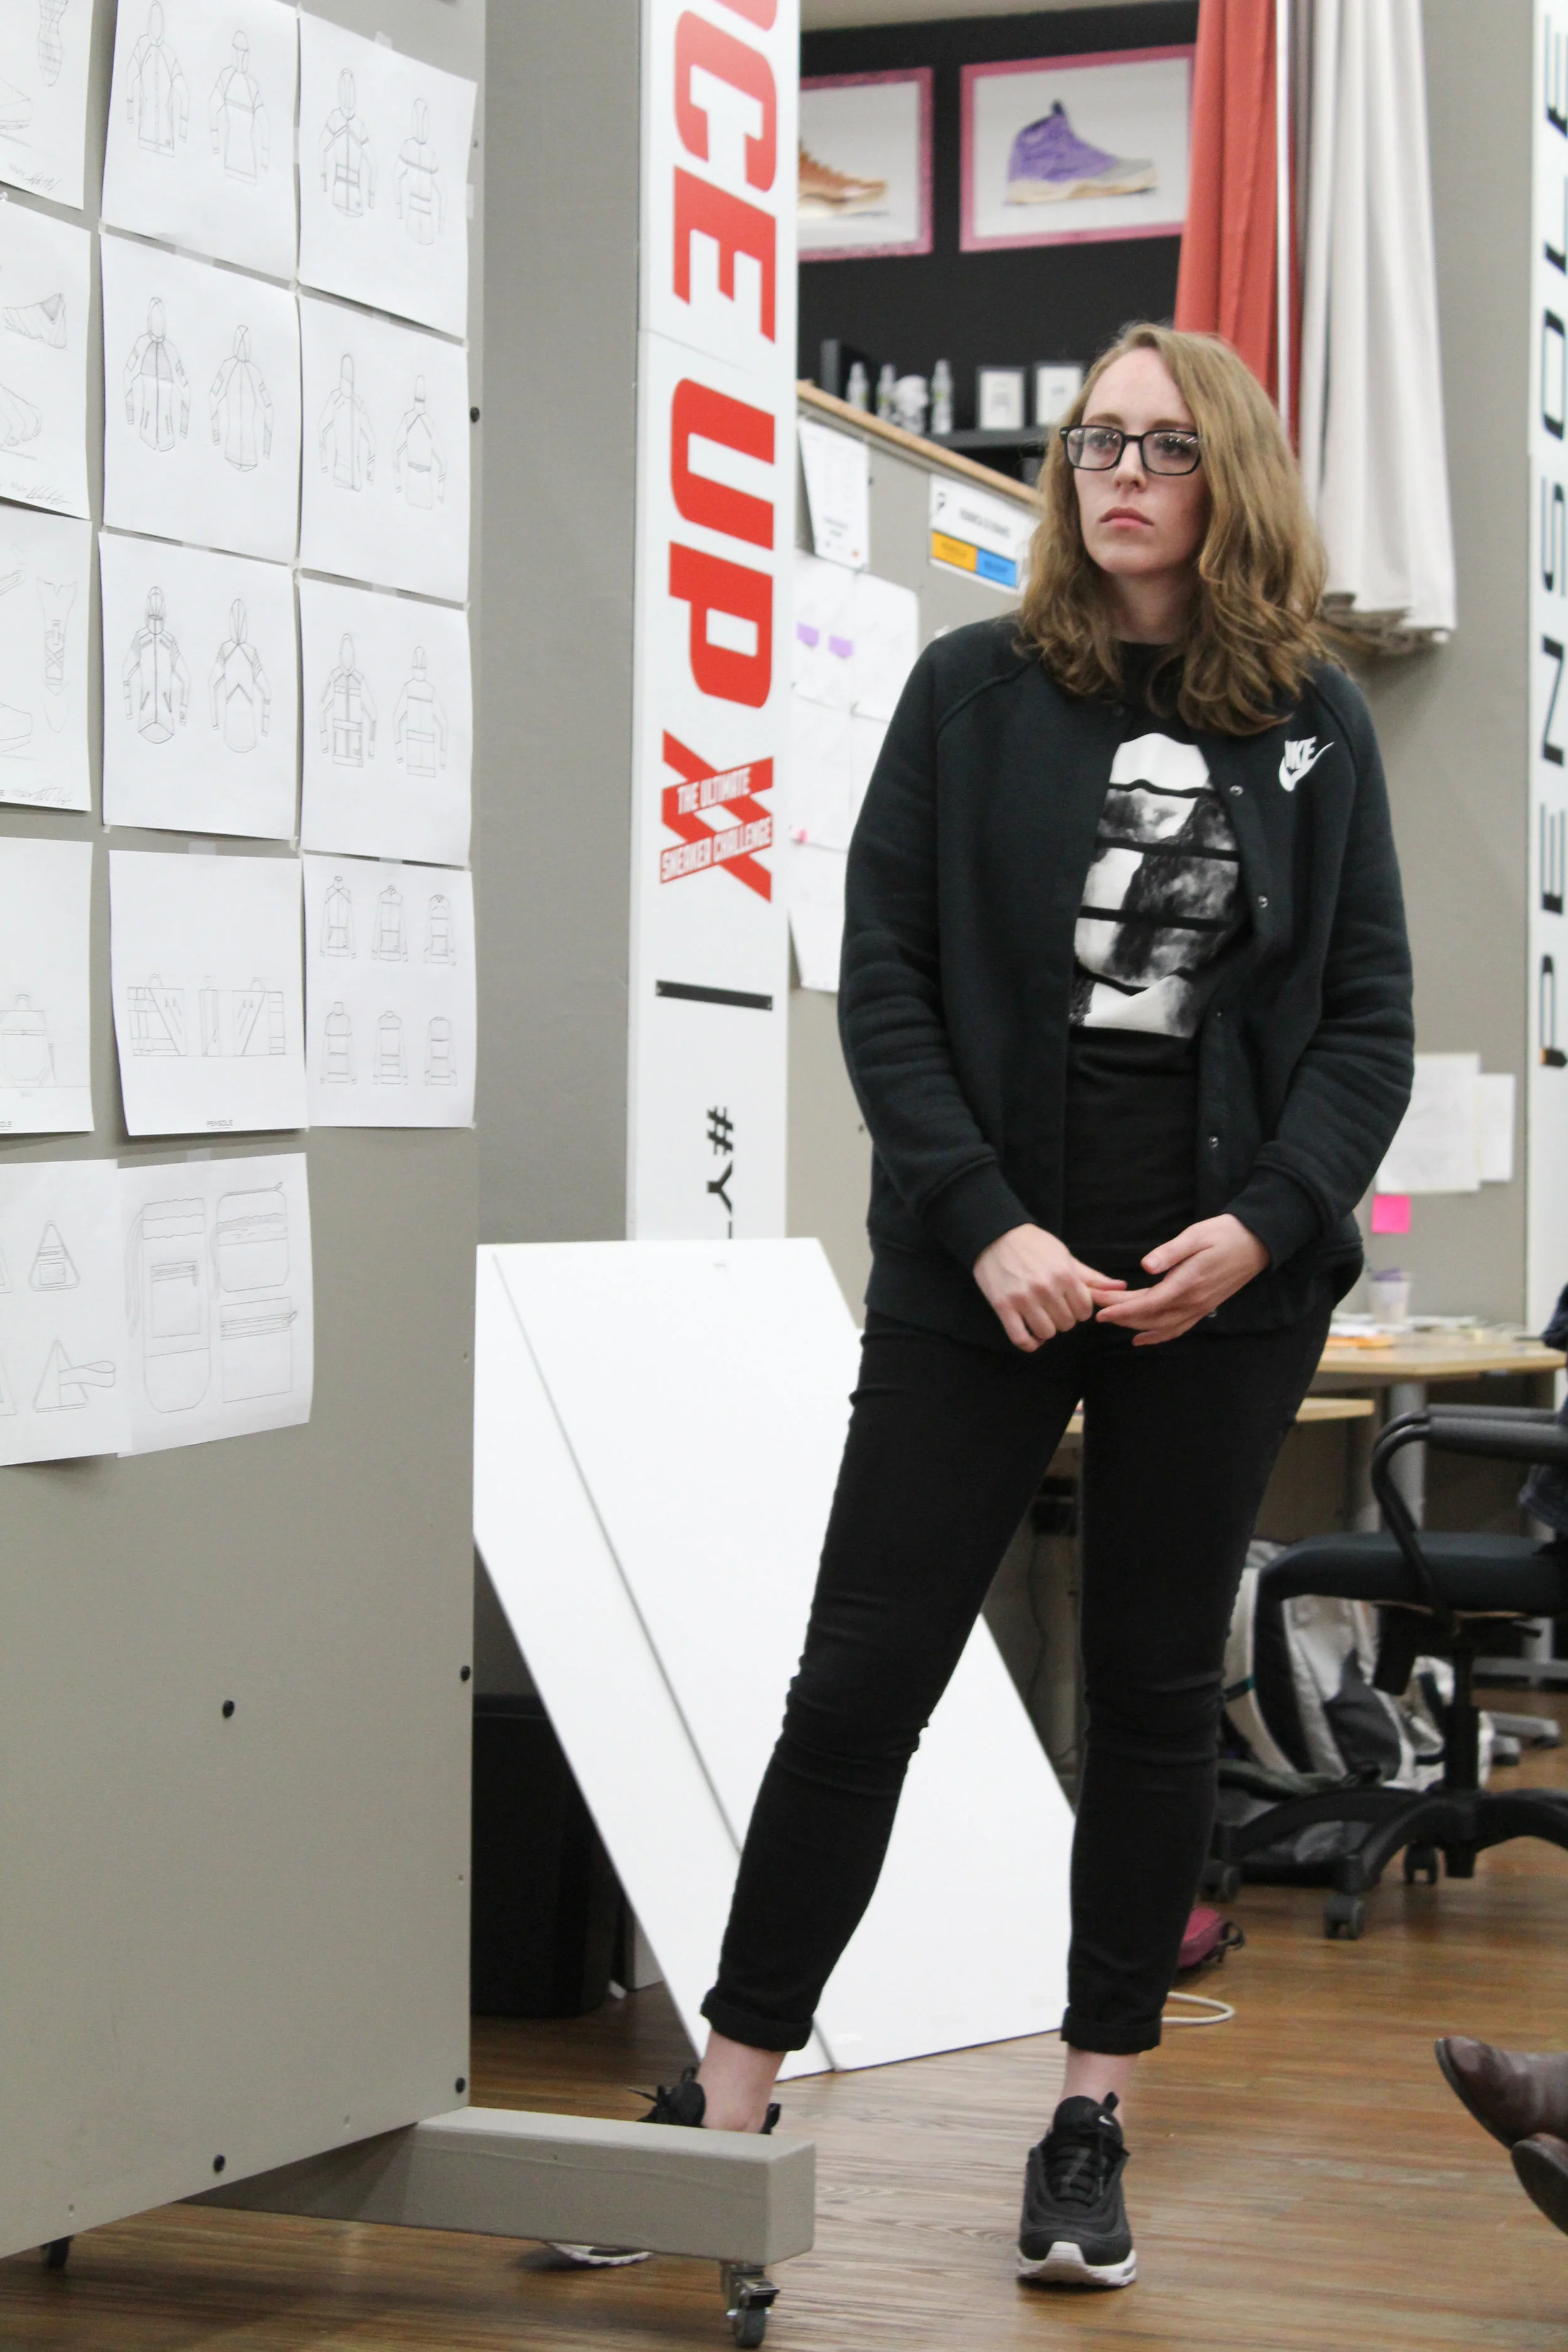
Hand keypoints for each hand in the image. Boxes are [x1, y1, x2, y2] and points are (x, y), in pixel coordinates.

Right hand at [974, 1224, 1124, 1352]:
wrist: (996, 1235)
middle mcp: (1046, 1289)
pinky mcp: (1003, 1307)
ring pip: (1047, 1333)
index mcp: (1065, 1275)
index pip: (1084, 1311)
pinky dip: (1029, 1343)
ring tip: (1041, 1318)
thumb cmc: (1034, 1244)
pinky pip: (1020, 1338)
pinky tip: (1031, 1336)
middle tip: (1054, 1309)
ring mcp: (1023, 1299)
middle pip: (1067, 1323)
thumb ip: (1092, 1277)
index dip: (1079, 1310)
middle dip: (1063, 1319)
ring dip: (1046, 1330)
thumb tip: (1121, 1287)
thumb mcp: (1066, 1256)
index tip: (1070, 1304)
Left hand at [1092, 1214, 1269, 1345]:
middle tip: (1095, 1310)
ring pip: (1161, 1327)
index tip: (1099, 1309)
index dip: (1122, 1309)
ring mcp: (1199, 1308)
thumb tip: (1146, 1266)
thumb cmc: (1224, 1235)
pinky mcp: (1203, 1308)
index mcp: (1188, 1284)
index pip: (1147, 1304)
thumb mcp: (1195, 1236)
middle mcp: (1193, 1302)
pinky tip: (1141, 1338)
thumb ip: (1170, 1252)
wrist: (1256, 1244)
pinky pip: (1177, 1329)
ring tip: (1110, 1321)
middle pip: (1150, 1317)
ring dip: (1134, 1326)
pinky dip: (1157, 1336)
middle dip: (1120, 1316)